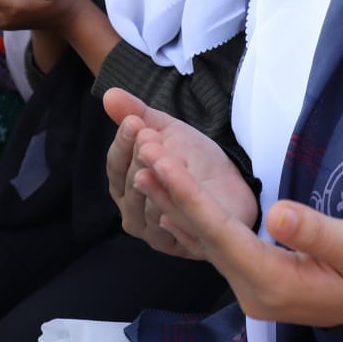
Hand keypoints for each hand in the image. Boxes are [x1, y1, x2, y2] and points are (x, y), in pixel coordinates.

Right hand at [104, 88, 256, 258]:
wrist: (234, 185)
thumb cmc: (194, 161)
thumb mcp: (166, 131)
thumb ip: (137, 114)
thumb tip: (109, 94)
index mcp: (124, 185)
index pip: (115, 165)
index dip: (122, 143)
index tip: (134, 121)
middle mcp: (132, 213)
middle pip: (129, 185)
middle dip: (138, 159)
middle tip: (150, 137)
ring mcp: (153, 233)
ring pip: (147, 206)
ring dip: (154, 181)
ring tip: (163, 158)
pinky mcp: (178, 247)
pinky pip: (172, 229)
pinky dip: (172, 210)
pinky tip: (176, 191)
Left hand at [125, 103, 342, 327]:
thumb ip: (317, 233)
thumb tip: (278, 213)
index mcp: (275, 282)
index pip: (223, 234)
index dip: (191, 197)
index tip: (165, 163)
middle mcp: (252, 289)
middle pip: (204, 235)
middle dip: (172, 191)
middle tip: (143, 152)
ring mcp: (248, 287)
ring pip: (203, 240)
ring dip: (173, 202)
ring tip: (142, 168)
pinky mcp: (250, 278)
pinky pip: (211, 245)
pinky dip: (187, 217)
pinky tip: (164, 201)